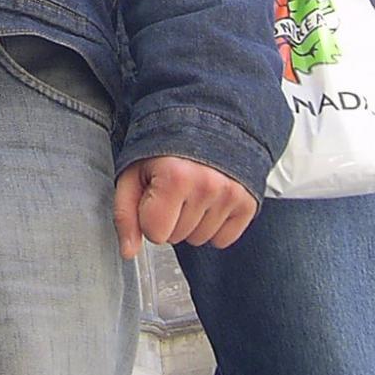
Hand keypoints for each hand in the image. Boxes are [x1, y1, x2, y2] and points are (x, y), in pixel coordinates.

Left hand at [113, 157, 257, 254]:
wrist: (205, 121)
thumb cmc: (163, 147)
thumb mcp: (133, 173)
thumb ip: (125, 214)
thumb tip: (128, 252)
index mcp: (175, 177)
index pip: (155, 233)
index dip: (149, 217)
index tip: (154, 195)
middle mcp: (207, 186)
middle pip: (177, 238)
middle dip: (170, 218)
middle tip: (174, 188)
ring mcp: (231, 194)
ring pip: (199, 240)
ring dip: (192, 221)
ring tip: (192, 190)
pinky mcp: (248, 202)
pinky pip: (223, 239)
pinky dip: (214, 226)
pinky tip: (209, 200)